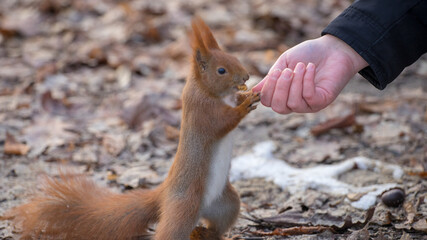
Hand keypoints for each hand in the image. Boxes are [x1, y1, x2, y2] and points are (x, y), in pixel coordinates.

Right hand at [252, 35, 367, 113]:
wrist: (333, 49)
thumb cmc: (308, 55)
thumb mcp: (284, 63)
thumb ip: (271, 77)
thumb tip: (254, 91)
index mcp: (283, 94)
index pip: (267, 102)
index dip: (267, 89)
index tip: (276, 72)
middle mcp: (294, 103)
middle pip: (278, 108)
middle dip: (280, 88)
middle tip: (287, 71)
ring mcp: (308, 104)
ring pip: (293, 103)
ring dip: (295, 82)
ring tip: (301, 66)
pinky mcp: (322, 101)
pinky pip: (308, 97)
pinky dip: (307, 81)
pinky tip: (310, 68)